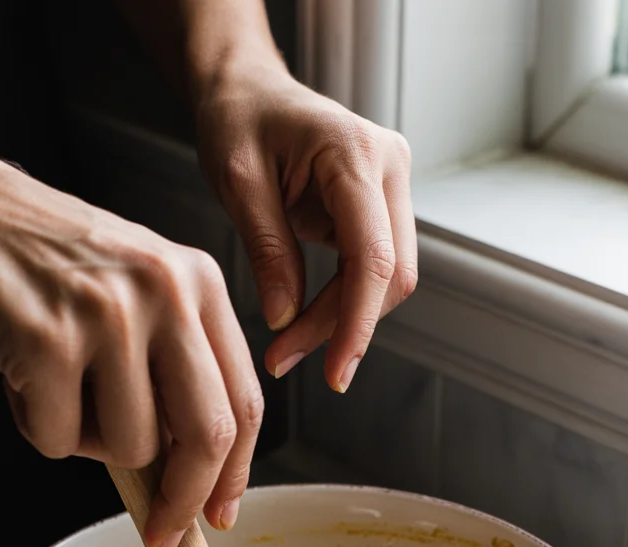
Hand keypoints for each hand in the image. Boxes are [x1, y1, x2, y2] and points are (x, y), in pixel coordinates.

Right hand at [0, 148, 263, 546]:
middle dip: (184, 501)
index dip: (233, 473)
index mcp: (199, 283)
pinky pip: (60, 440)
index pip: (244, 401)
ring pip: (130, 446)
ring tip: (57, 388)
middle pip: (206, 435)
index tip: (219, 514)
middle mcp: (165, 293)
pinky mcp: (47, 340)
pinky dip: (37, 427)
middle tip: (162, 534)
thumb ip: (173, 371)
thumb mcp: (137, 294)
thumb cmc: (45, 264)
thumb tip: (190, 481)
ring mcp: (107, 316)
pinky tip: (21, 377)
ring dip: (89, 443)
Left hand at [196, 65, 417, 392]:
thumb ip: (266, 248)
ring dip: (339, 323)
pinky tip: (301, 326)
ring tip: (284, 349)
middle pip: (388, 275)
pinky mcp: (379, 208)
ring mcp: (390, 188)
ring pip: (385, 279)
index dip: (356, 324)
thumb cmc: (238, 121)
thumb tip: (285, 319)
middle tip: (283, 361)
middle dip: (342, 328)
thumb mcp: (237, 181)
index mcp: (357, 154)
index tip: (333, 374)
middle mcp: (389, 168)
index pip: (372, 257)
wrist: (247, 90)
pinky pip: (369, 271)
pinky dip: (339, 306)